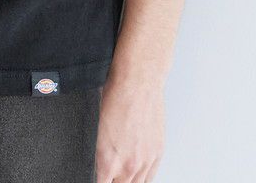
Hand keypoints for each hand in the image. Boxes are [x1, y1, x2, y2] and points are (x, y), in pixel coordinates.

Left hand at [95, 66, 165, 182]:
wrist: (138, 82)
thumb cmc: (116, 97)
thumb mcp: (97, 127)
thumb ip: (100, 152)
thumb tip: (100, 163)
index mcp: (108, 160)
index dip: (100, 180)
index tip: (100, 177)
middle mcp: (128, 165)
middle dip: (114, 181)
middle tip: (111, 175)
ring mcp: (145, 161)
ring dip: (128, 181)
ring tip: (122, 175)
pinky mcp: (157, 153)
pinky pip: (150, 177)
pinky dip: (142, 178)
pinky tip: (137, 175)